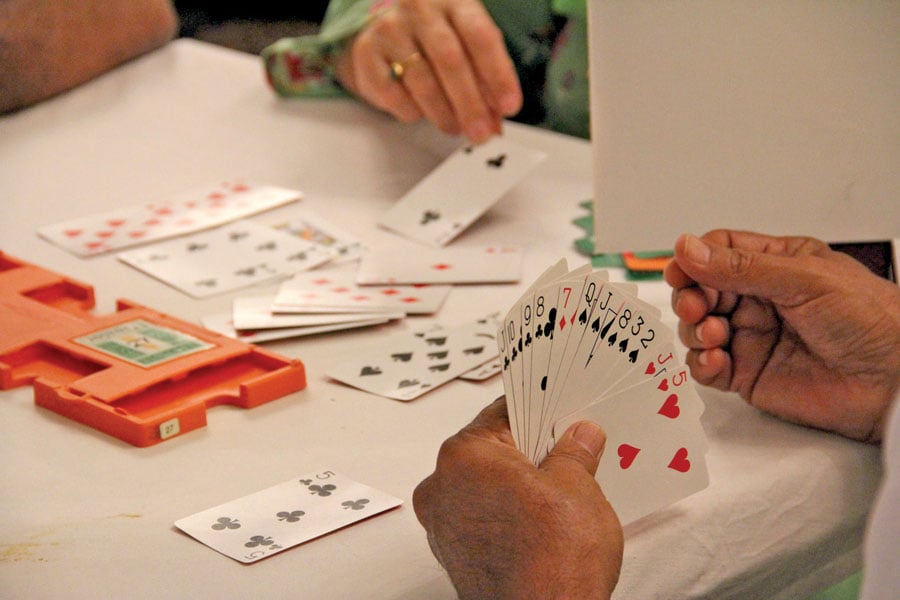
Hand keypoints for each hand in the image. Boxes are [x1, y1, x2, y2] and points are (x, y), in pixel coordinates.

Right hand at [334, 0, 521, 142]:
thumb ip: (486, 80)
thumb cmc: (435, 41)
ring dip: (443, 113)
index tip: (510, 107)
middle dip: (470, 104)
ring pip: (422, 81)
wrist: (383, 31)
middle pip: (450, 60)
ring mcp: (390, 29)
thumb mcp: (467, 48)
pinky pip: (393, 94)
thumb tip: (496, 122)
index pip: (480, 36)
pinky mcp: (366, 54)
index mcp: (454, 1)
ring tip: (454, 127)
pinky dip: (412, 111)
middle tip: (481, 133)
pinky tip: (421, 111)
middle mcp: (420, 9)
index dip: (498, 75)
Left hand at [413, 397, 622, 598]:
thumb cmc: (553, 562)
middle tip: (566, 447)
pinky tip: (541, 519)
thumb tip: (580, 437)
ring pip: (484, 485)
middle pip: (490, 451)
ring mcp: (445, 526)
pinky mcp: (456, 556)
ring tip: (560, 486)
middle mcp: (442, 488)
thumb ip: (574, 452)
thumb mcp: (578, 487)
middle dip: (527, 449)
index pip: (501, 414)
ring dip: (516, 483)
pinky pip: (482, 516)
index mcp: (463, 457)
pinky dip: (507, 512)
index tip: (556, 409)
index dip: (535, 409)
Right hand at [664, 230, 899, 442]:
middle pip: (701, 289)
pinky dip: (702, 364)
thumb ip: (741, 267)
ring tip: (715, 335)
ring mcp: (752, 337)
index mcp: (777, 264)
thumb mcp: (804, 278)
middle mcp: (760, 299)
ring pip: (697, 328)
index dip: (695, 259)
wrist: (895, 383)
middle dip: (691, 297)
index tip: (680, 271)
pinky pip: (707, 367)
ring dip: (695, 330)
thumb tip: (689, 248)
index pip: (720, 251)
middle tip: (697, 307)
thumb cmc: (871, 321)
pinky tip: (717, 360)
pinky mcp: (748, 374)